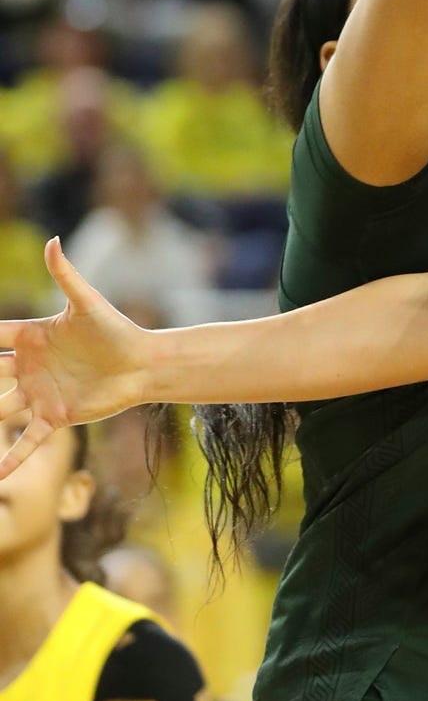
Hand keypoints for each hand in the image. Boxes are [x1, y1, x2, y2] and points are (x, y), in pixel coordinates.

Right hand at [0, 241, 152, 475]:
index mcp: (30, 338)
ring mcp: (37, 394)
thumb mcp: (87, 303)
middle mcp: (27, 368)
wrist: (141, 365)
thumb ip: (65, 275)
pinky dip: (10, 458)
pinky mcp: (54, 417)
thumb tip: (52, 242)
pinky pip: (27, 441)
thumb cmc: (115, 330)